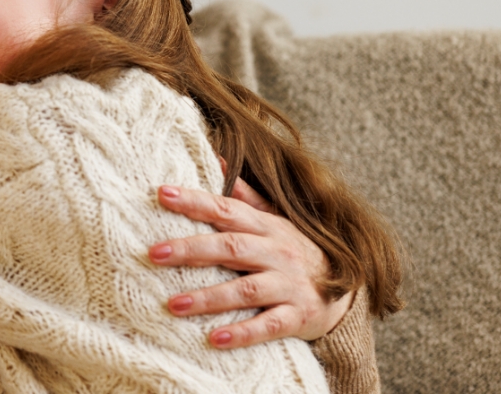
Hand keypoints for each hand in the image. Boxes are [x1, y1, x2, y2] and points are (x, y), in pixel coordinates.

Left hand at [149, 181, 352, 347]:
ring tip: (173, 304)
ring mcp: (289, 285)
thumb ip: (245, 196)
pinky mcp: (298, 316)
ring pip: (246, 289)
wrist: (345, 291)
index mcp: (267, 227)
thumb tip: (218, 160)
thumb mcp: (275, 220)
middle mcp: (277, 253)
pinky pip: (268, 325)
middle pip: (230, 248)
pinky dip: (243, 333)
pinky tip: (214, 340)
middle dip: (191, 249)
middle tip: (155, 253)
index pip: (226, 210)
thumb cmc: (295, 251)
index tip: (162, 194)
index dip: (195, 201)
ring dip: (208, 298)